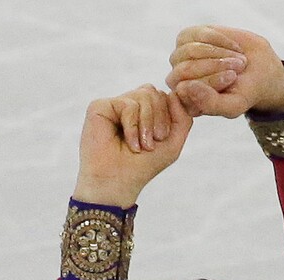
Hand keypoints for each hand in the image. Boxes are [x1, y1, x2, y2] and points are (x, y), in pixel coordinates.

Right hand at [73, 85, 192, 207]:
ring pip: (145, 94)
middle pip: (156, 92)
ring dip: (148, 123)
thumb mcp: (172, 144)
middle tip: (152, 143)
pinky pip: (128, 104)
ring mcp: (115, 104)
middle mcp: (130, 104)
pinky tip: (130, 143)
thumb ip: (183, 118)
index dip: (169, 115)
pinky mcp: (100, 106)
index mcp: (145, 112)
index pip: (165, 96)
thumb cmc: (142, 166)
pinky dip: (133, 126)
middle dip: (160, 119)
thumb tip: (175, 93)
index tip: (162, 139)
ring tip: (142, 145)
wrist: (117, 183)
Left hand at [166, 26, 283, 118]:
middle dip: (215, 67)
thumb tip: (182, 88)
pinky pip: (197, 34)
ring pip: (189, 51)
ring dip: (219, 54)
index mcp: (186, 103)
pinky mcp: (187, 38)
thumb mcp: (233, 105)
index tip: (233, 79)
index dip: (211, 82)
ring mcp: (180, 59)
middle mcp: (179, 82)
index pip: (185, 91)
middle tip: (237, 68)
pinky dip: (219, 39)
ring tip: (238, 60)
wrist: (258, 69)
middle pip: (184, 70)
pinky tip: (233, 48)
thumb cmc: (244, 91)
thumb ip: (209, 104)